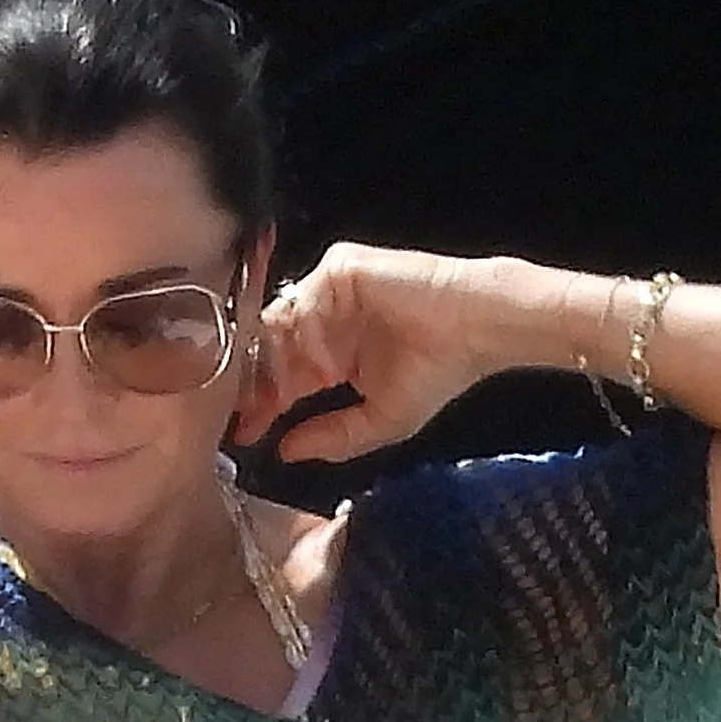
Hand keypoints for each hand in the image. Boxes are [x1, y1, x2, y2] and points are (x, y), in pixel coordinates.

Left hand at [232, 242, 501, 462]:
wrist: (478, 329)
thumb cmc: (439, 371)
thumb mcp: (380, 419)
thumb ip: (332, 437)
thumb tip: (284, 452)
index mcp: (327, 351)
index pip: (277, 373)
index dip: (258, 403)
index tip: (243, 434)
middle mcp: (322, 319)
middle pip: (267, 345)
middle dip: (254, 383)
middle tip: (247, 414)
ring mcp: (328, 292)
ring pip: (278, 323)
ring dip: (277, 364)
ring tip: (288, 396)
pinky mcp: (340, 269)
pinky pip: (305, 300)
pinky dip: (308, 336)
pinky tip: (327, 366)